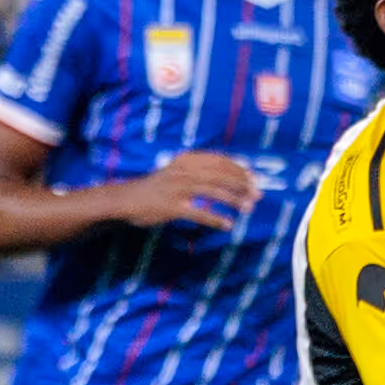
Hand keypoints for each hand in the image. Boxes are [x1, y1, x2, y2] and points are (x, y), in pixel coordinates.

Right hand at [125, 152, 264, 229]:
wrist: (127, 199)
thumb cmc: (156, 186)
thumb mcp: (177, 171)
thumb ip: (199, 170)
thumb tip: (228, 176)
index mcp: (186, 160)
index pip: (219, 160)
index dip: (238, 168)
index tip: (253, 177)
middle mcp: (184, 171)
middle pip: (220, 174)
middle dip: (242, 184)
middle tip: (258, 194)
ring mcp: (177, 188)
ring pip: (213, 191)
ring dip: (234, 200)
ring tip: (249, 208)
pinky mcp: (172, 207)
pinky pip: (199, 213)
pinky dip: (216, 219)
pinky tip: (228, 224)